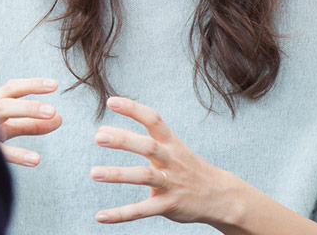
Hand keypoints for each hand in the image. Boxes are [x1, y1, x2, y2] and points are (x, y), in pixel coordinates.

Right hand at [0, 77, 62, 166]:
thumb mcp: (8, 126)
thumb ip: (32, 123)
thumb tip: (59, 118)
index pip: (12, 89)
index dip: (32, 85)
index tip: (54, 85)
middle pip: (7, 102)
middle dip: (30, 104)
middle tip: (53, 109)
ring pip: (1, 115)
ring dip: (27, 113)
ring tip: (50, 116)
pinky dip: (18, 154)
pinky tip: (35, 159)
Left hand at [90, 96, 243, 225]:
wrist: (222, 197)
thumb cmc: (188, 168)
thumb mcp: (174, 147)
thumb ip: (145, 139)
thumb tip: (105, 131)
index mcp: (171, 143)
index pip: (153, 119)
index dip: (133, 109)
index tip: (111, 102)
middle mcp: (171, 160)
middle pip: (148, 147)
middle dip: (124, 141)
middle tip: (98, 137)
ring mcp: (171, 183)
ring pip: (144, 177)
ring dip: (118, 174)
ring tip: (94, 173)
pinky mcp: (169, 205)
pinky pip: (142, 210)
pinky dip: (121, 214)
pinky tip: (100, 216)